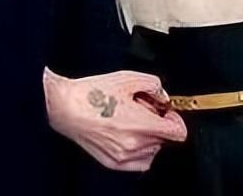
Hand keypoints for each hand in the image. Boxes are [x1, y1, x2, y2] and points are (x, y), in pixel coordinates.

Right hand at [43, 67, 187, 171]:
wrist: (65, 107)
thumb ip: (154, 85)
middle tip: (143, 111)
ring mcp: (124, 157)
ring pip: (153, 151)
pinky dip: (140, 151)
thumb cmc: (93, 93)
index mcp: (141, 125)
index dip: (174, 119)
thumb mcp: (127, 78)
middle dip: (158, 125)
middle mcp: (135, 144)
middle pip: (165, 140)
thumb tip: (163, 97)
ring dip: (149, 138)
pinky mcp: (114, 164)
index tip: (166, 113)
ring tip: (132, 123)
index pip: (178, 133)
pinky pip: (141, 162)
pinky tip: (128, 136)